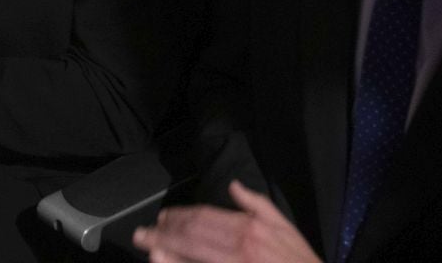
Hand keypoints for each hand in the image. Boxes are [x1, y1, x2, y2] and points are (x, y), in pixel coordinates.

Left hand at [132, 182, 322, 262]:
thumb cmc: (299, 260)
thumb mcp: (283, 225)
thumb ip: (255, 204)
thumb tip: (234, 186)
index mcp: (249, 228)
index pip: (205, 218)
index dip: (180, 217)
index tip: (163, 217)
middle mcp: (240, 247)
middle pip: (193, 236)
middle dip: (165, 233)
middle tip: (142, 233)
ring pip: (194, 255)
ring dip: (168, 251)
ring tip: (148, 248)